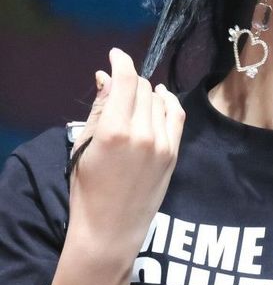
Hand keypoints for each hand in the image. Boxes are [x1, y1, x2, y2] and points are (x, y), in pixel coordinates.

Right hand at [67, 48, 184, 259]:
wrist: (110, 229)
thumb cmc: (87, 190)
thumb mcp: (84, 146)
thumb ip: (99, 109)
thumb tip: (106, 76)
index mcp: (115, 131)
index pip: (126, 81)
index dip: (121, 62)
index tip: (115, 55)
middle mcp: (143, 133)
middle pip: (143, 89)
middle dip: (130, 82)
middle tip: (118, 86)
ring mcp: (162, 144)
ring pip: (159, 101)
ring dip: (147, 93)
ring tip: (136, 97)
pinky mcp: (174, 154)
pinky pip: (176, 116)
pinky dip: (169, 103)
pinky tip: (161, 98)